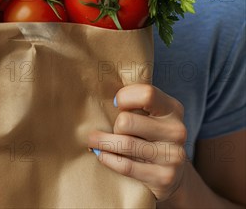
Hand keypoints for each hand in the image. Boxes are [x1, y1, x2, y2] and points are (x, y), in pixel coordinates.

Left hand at [88, 84, 187, 200]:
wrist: (173, 173)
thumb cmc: (151, 134)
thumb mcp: (150, 114)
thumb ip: (135, 102)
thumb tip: (99, 92)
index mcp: (172, 109)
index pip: (146, 94)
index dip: (125, 97)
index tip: (115, 103)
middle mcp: (176, 131)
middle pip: (127, 121)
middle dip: (114, 125)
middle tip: (110, 129)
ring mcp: (173, 156)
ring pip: (125, 144)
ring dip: (103, 142)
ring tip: (93, 141)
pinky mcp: (165, 177)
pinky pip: (126, 166)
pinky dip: (108, 159)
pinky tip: (101, 155)